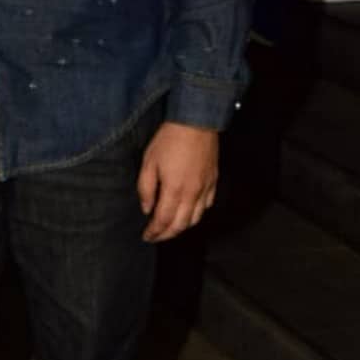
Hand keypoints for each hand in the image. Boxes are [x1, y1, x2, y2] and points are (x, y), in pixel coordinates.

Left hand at [137, 123, 218, 243]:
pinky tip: (189, 213)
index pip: (163, 220)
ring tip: (171, 228)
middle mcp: (192, 194)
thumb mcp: (149, 162)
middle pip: (181, 225)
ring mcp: (205, 188)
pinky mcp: (213, 181)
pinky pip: (207, 205)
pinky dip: (197, 214)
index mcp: (174, 190)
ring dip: (182, 227)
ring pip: (196, 218)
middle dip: (167, 235)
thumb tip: (147, 209)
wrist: (196, 122)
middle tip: (156, 237)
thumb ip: (146, 188)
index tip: (146, 236)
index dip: (154, 232)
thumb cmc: (169, 140)